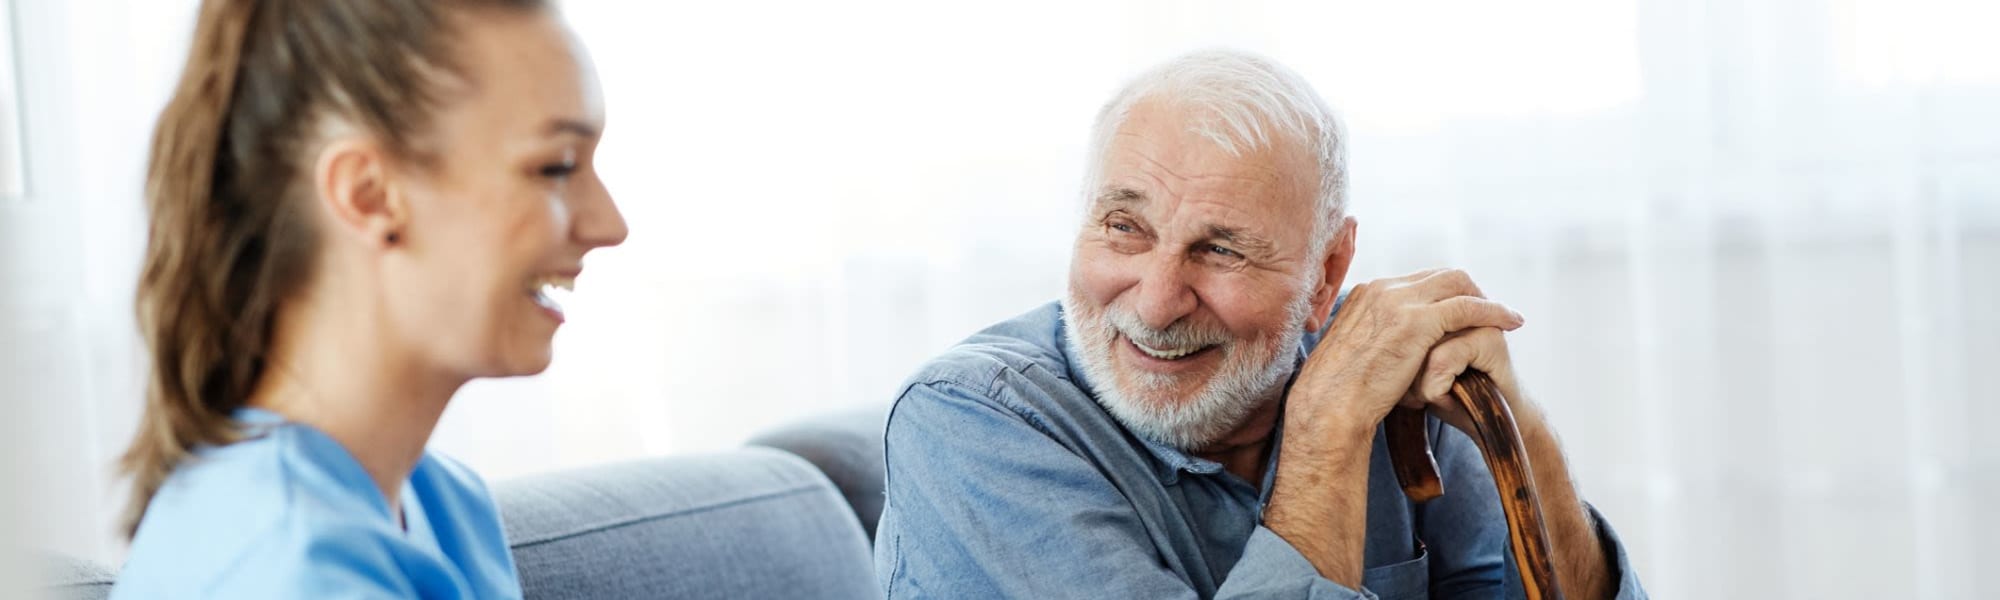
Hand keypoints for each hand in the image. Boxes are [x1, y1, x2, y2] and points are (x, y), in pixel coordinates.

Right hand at [1286, 268, 1524, 435]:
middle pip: (1441, 275)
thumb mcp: (1352, 354)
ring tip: (1507, 317)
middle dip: (1470, 290)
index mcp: (1367, 293)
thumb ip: (1372, 340)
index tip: (1464, 311)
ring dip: (1486, 298)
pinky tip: (1510, 322)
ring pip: (1458, 284)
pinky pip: (1467, 307)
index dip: (1447, 294)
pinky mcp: (1417, 322)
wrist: (1328, 406)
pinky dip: (1493, 311)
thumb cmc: (1336, 394)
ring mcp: (1399, 301)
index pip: (1418, 281)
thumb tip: (1386, 349)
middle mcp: (1382, 289)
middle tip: (1491, 312)